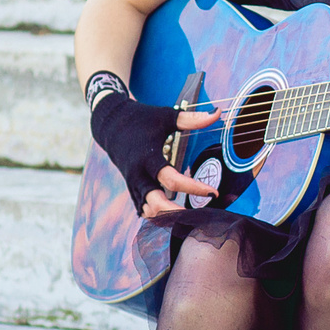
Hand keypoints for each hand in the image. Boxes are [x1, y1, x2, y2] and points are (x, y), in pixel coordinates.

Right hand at [91, 88, 218, 215]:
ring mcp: (134, 184)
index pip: (172, 180)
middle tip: (200, 214)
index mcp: (148, 158)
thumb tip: (217, 113)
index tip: (213, 192)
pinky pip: (144, 209)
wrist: (112, 125)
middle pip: (156, 204)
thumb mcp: (166, 117)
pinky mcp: (132, 189)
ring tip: (191, 214)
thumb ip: (191, 119)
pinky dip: (158, 214)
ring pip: (149, 211)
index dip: (194, 188)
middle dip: (177, 213)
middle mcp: (139, 175)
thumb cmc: (142, 119)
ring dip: (168, 216)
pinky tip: (176, 213)